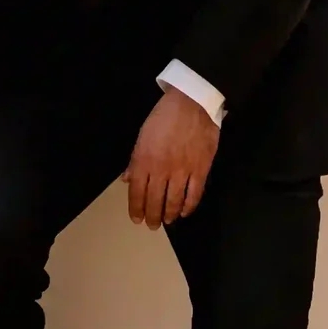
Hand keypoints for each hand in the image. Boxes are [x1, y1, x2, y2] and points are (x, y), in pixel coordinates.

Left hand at [125, 85, 218, 228]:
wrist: (192, 102)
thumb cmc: (164, 116)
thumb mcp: (143, 135)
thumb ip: (135, 160)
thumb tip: (126, 179)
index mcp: (144, 159)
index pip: (136, 191)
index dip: (136, 208)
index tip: (136, 219)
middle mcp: (161, 169)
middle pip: (154, 200)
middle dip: (152, 216)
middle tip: (152, 225)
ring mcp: (182, 171)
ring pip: (174, 201)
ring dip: (169, 214)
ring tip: (167, 221)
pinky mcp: (200, 170)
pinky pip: (194, 194)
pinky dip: (189, 206)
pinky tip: (184, 212)